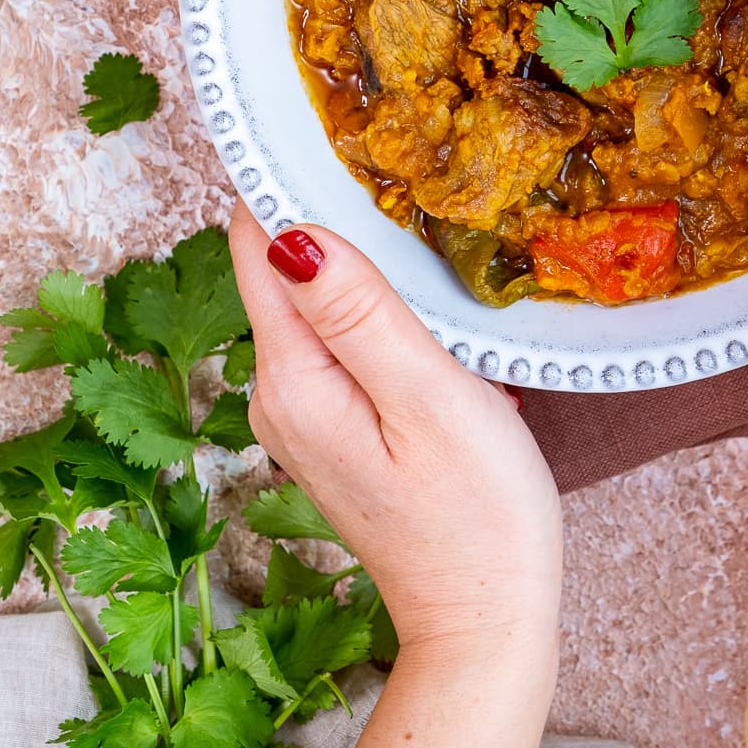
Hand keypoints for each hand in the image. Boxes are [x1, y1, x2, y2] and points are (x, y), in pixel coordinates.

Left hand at [228, 204, 561, 676]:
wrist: (488, 619)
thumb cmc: (476, 515)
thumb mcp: (428, 400)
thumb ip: (360, 313)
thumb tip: (292, 229)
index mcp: (292, 379)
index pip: (259, 245)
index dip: (291, 178)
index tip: (340, 128)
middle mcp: (278, 392)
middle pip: (282, 265)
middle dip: (329, 209)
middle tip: (397, 157)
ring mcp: (303, 411)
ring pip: (314, 298)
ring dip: (358, 257)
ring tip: (418, 209)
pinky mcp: (336, 424)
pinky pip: (338, 334)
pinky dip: (374, 302)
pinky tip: (425, 293)